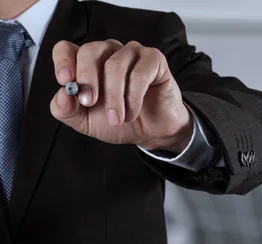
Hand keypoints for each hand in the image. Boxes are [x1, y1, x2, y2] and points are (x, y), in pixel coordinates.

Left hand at [49, 39, 192, 153]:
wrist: (152, 132)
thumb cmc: (120, 121)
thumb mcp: (85, 122)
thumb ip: (67, 111)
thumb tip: (62, 95)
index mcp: (88, 64)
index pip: (67, 49)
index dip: (63, 61)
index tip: (65, 81)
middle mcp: (109, 53)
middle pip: (90, 50)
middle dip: (87, 79)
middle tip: (90, 103)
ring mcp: (133, 53)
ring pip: (115, 64)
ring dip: (114, 96)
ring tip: (116, 119)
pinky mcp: (154, 60)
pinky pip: (140, 73)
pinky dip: (133, 97)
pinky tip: (132, 112)